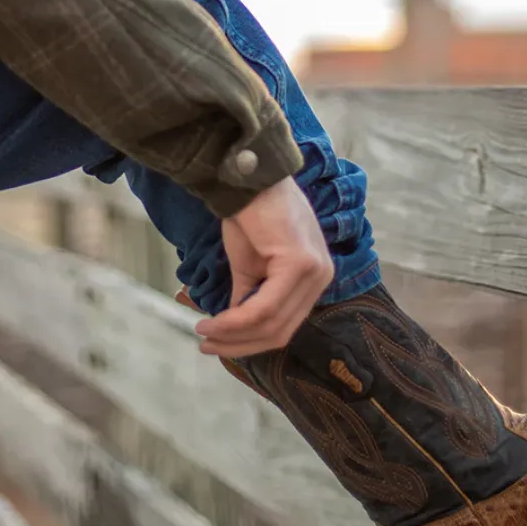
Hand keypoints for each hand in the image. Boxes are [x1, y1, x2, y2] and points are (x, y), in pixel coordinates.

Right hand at [195, 176, 333, 357]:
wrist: (246, 179)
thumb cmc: (250, 215)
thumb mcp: (250, 266)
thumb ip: (249, 298)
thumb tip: (233, 329)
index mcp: (314, 279)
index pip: (287, 325)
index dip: (250, 342)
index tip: (216, 344)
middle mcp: (322, 278)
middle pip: (281, 331)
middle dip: (240, 345)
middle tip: (206, 345)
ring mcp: (315, 271)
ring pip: (273, 324)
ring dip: (233, 334)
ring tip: (204, 333)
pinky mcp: (300, 264)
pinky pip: (265, 307)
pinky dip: (237, 320)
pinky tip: (214, 321)